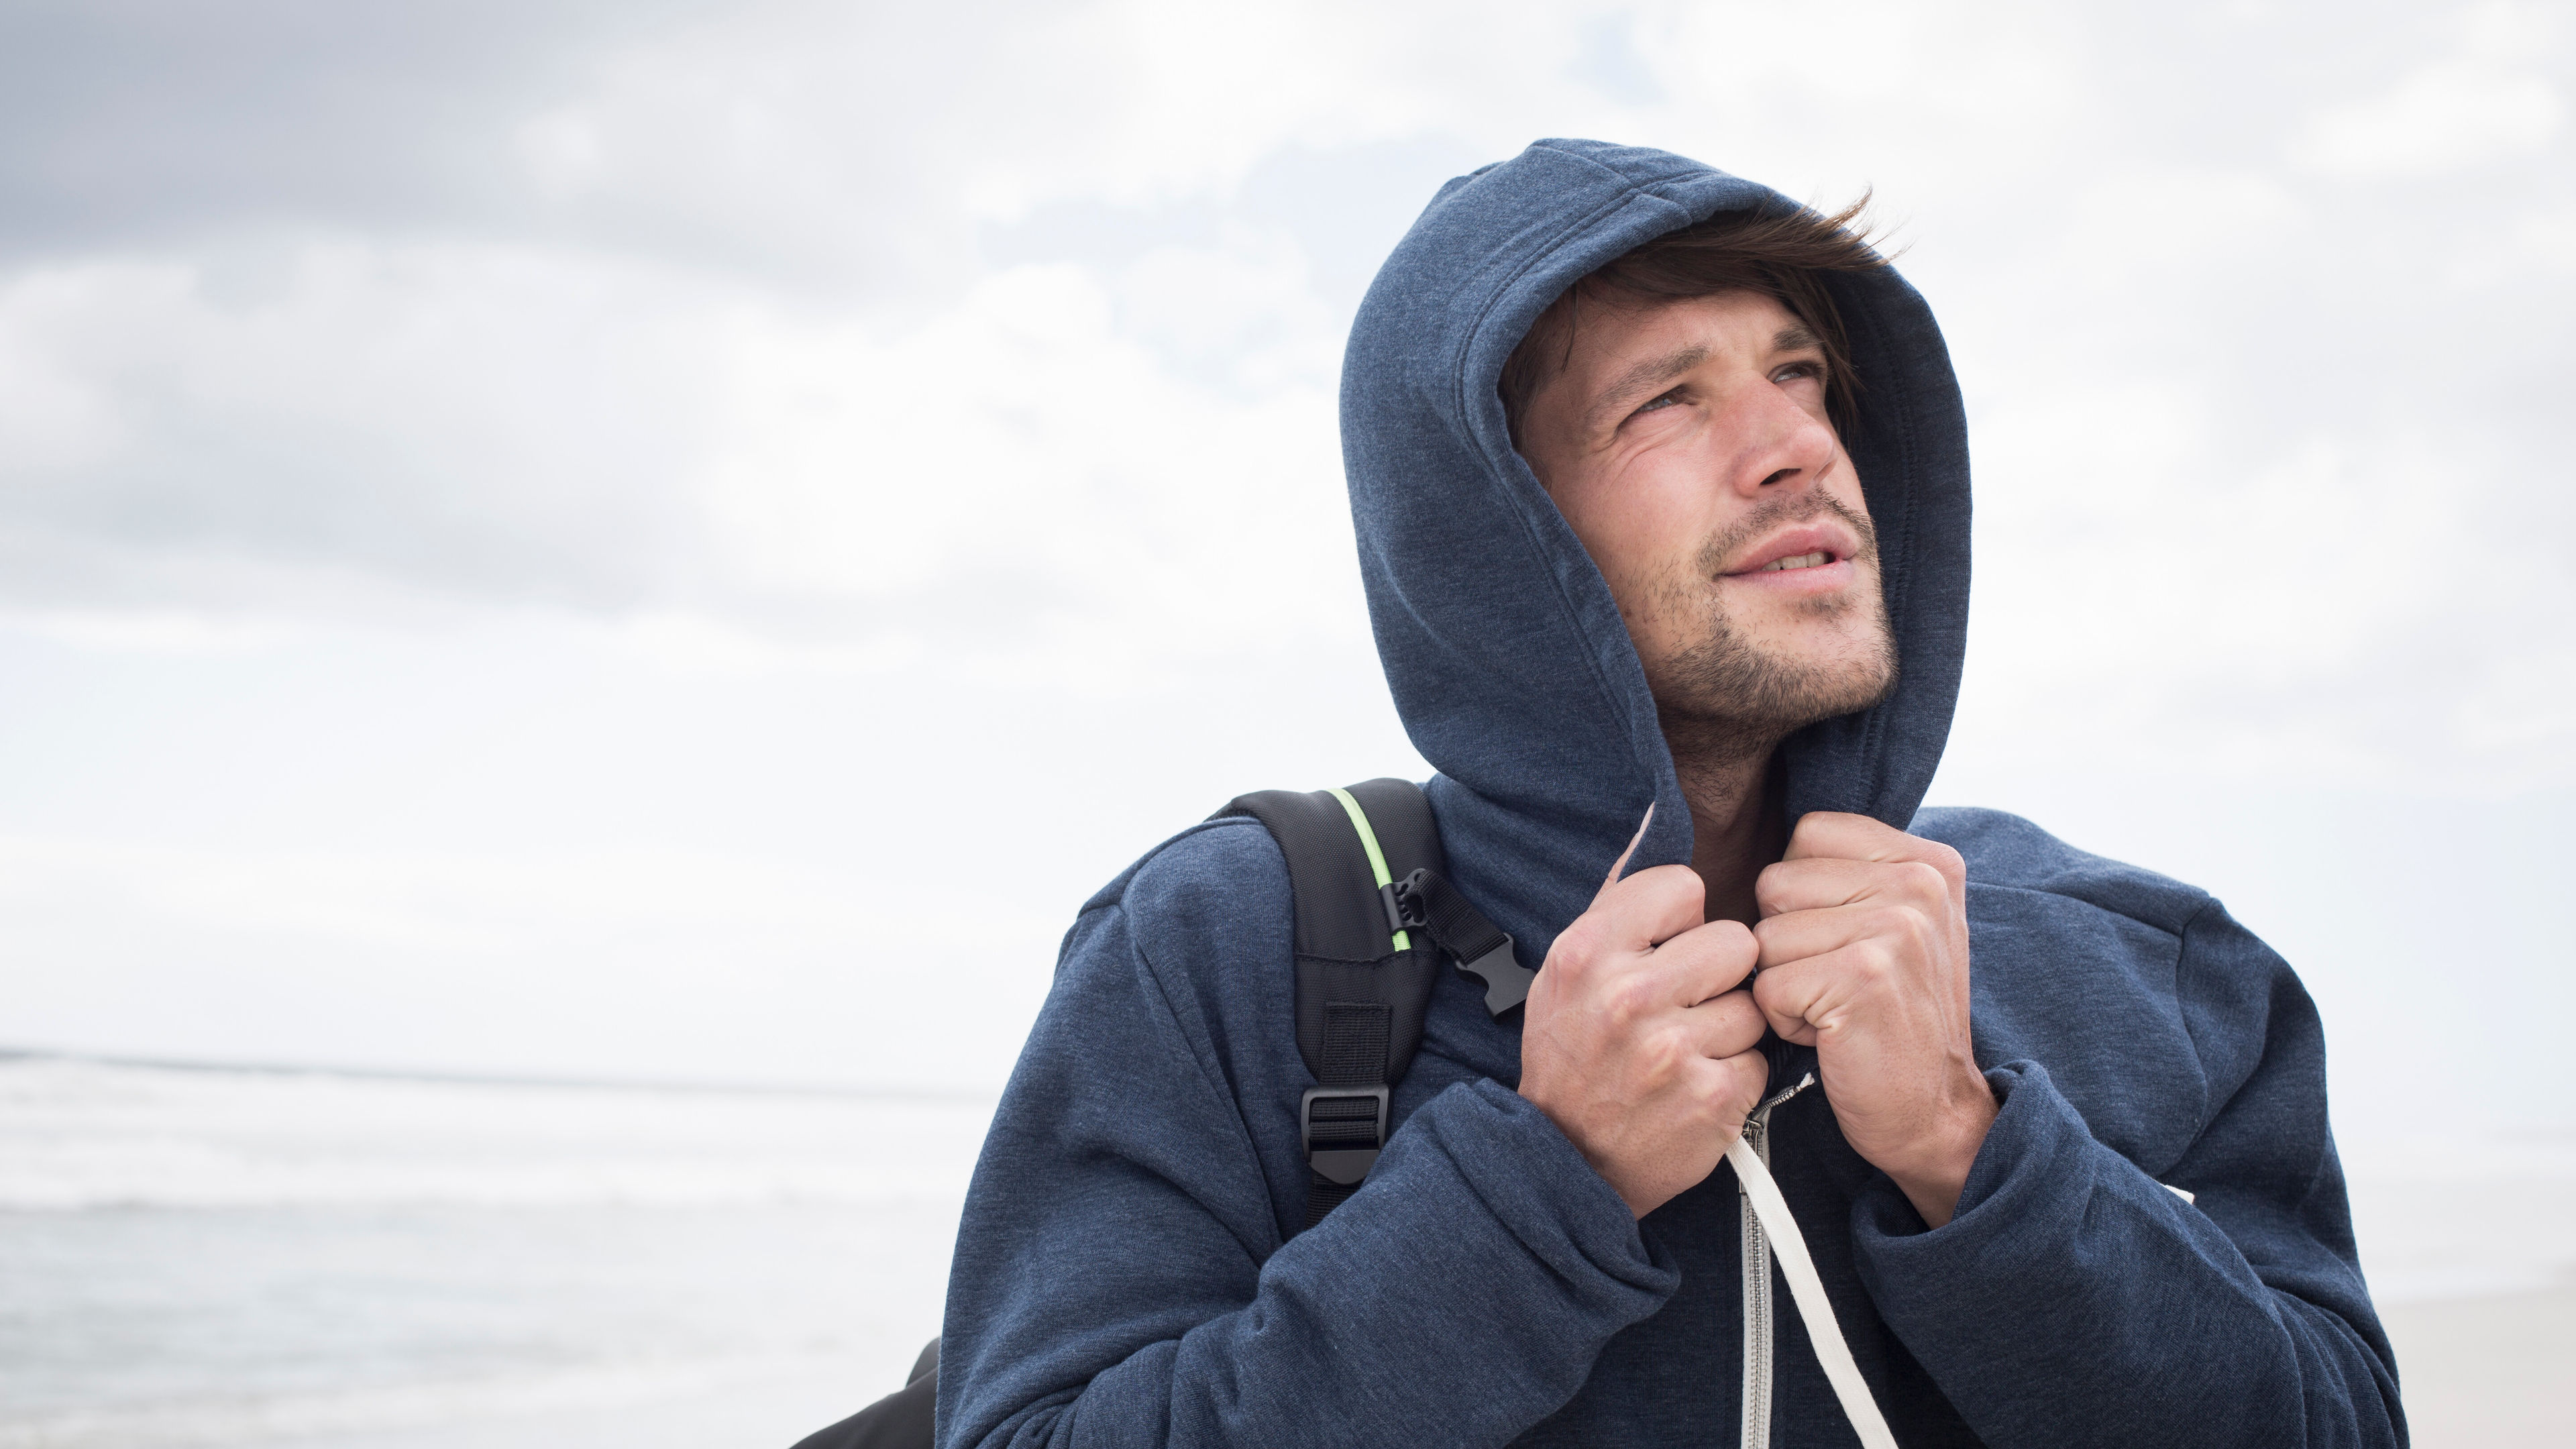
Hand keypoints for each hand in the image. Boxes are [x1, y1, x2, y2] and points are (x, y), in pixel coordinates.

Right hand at [1520, 810, 1770, 1217]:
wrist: (1564, 1160)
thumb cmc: (1571, 1056)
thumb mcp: (1566, 971)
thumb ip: (1616, 904)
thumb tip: (1652, 823)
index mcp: (1588, 951)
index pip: (1683, 886)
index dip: (1684, 918)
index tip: (1666, 948)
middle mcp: (1627, 995)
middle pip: (1736, 941)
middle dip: (1720, 973)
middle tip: (1686, 1002)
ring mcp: (1671, 1050)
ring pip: (1752, 1004)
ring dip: (1730, 1028)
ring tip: (1687, 1049)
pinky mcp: (1709, 1099)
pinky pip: (1758, 1061)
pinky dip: (1735, 1076)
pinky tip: (1697, 1085)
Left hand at [1751, 812, 1993, 1226]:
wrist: (1933, 1112)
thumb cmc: (1891, 1018)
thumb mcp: (1893, 926)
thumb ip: (1848, 873)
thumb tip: (1756, 832)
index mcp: (1927, 860)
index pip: (1807, 834)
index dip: (1802, 897)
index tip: (1848, 942)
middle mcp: (1920, 883)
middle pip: (1777, 882)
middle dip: (1788, 942)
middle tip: (1842, 984)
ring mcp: (1897, 927)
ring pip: (1765, 935)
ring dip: (1786, 982)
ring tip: (1837, 1008)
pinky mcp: (1864, 976)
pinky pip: (1767, 984)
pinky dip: (1785, 1021)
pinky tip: (1832, 1036)